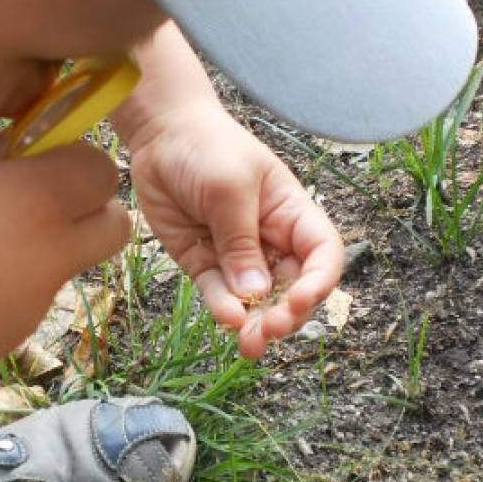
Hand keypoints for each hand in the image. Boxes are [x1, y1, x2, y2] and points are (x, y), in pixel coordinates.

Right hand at [0, 136, 129, 403]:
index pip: (101, 170)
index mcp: (36, 202)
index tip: (28, 153)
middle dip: (89, 204)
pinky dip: (8, 284)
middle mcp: (51, 257)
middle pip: (115, 226)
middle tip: (25, 194)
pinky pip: (29, 299)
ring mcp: (34, 308)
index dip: (73, 154)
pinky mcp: (8, 344)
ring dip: (45, 245)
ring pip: (70, 264)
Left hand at [116, 24, 342, 358]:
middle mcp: (271, 239)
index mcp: (292, 214)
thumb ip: (241, 242)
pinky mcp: (205, 264)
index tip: (302, 300)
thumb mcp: (229, 189)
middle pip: (293, 287)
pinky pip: (220, 294)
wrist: (160, 136)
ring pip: (258, 300)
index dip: (320, 282)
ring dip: (257, 323)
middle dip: (288, 313)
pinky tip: (227, 320)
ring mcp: (238, 255)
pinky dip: (225, 309)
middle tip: (271, 329)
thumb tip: (256, 294)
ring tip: (249, 345)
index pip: (323, 254)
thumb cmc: (207, 148)